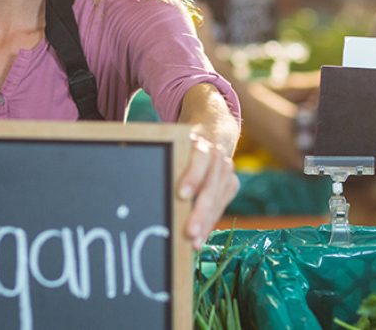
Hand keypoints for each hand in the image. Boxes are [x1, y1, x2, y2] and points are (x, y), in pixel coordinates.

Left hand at [177, 127, 239, 249]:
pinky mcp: (232, 183)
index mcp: (200, 143)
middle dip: (201, 211)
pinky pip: (222, 206)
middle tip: (190, 232)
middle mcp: (217, 156)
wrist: (213, 133)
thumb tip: (143, 187)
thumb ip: (167, 161)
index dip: (192, 177)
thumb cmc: (183, 146)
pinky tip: (201, 238)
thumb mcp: (175, 146)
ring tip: (194, 243)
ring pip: (218, 199)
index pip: (200, 158)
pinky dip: (211, 223)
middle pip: (211, 185)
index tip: (182, 195)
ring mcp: (226, 170)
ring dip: (206, 222)